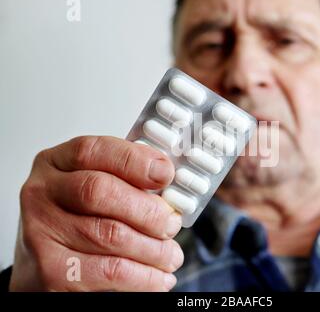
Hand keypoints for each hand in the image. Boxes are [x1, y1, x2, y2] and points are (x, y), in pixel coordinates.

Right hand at [9, 136, 182, 290]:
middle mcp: (41, 193)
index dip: (134, 160)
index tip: (165, 174)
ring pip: (111, 235)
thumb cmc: (76, 222)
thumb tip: (168, 186)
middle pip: (100, 191)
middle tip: (172, 224)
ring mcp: (41, 232)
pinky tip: (158, 276)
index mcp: (56, 164)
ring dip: (154, 248)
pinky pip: (111, 271)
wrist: (44, 268)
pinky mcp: (52, 272)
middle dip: (148, 210)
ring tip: (170, 255)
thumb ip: (125, 180)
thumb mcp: (94, 189)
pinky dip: (145, 276)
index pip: (93, 151)